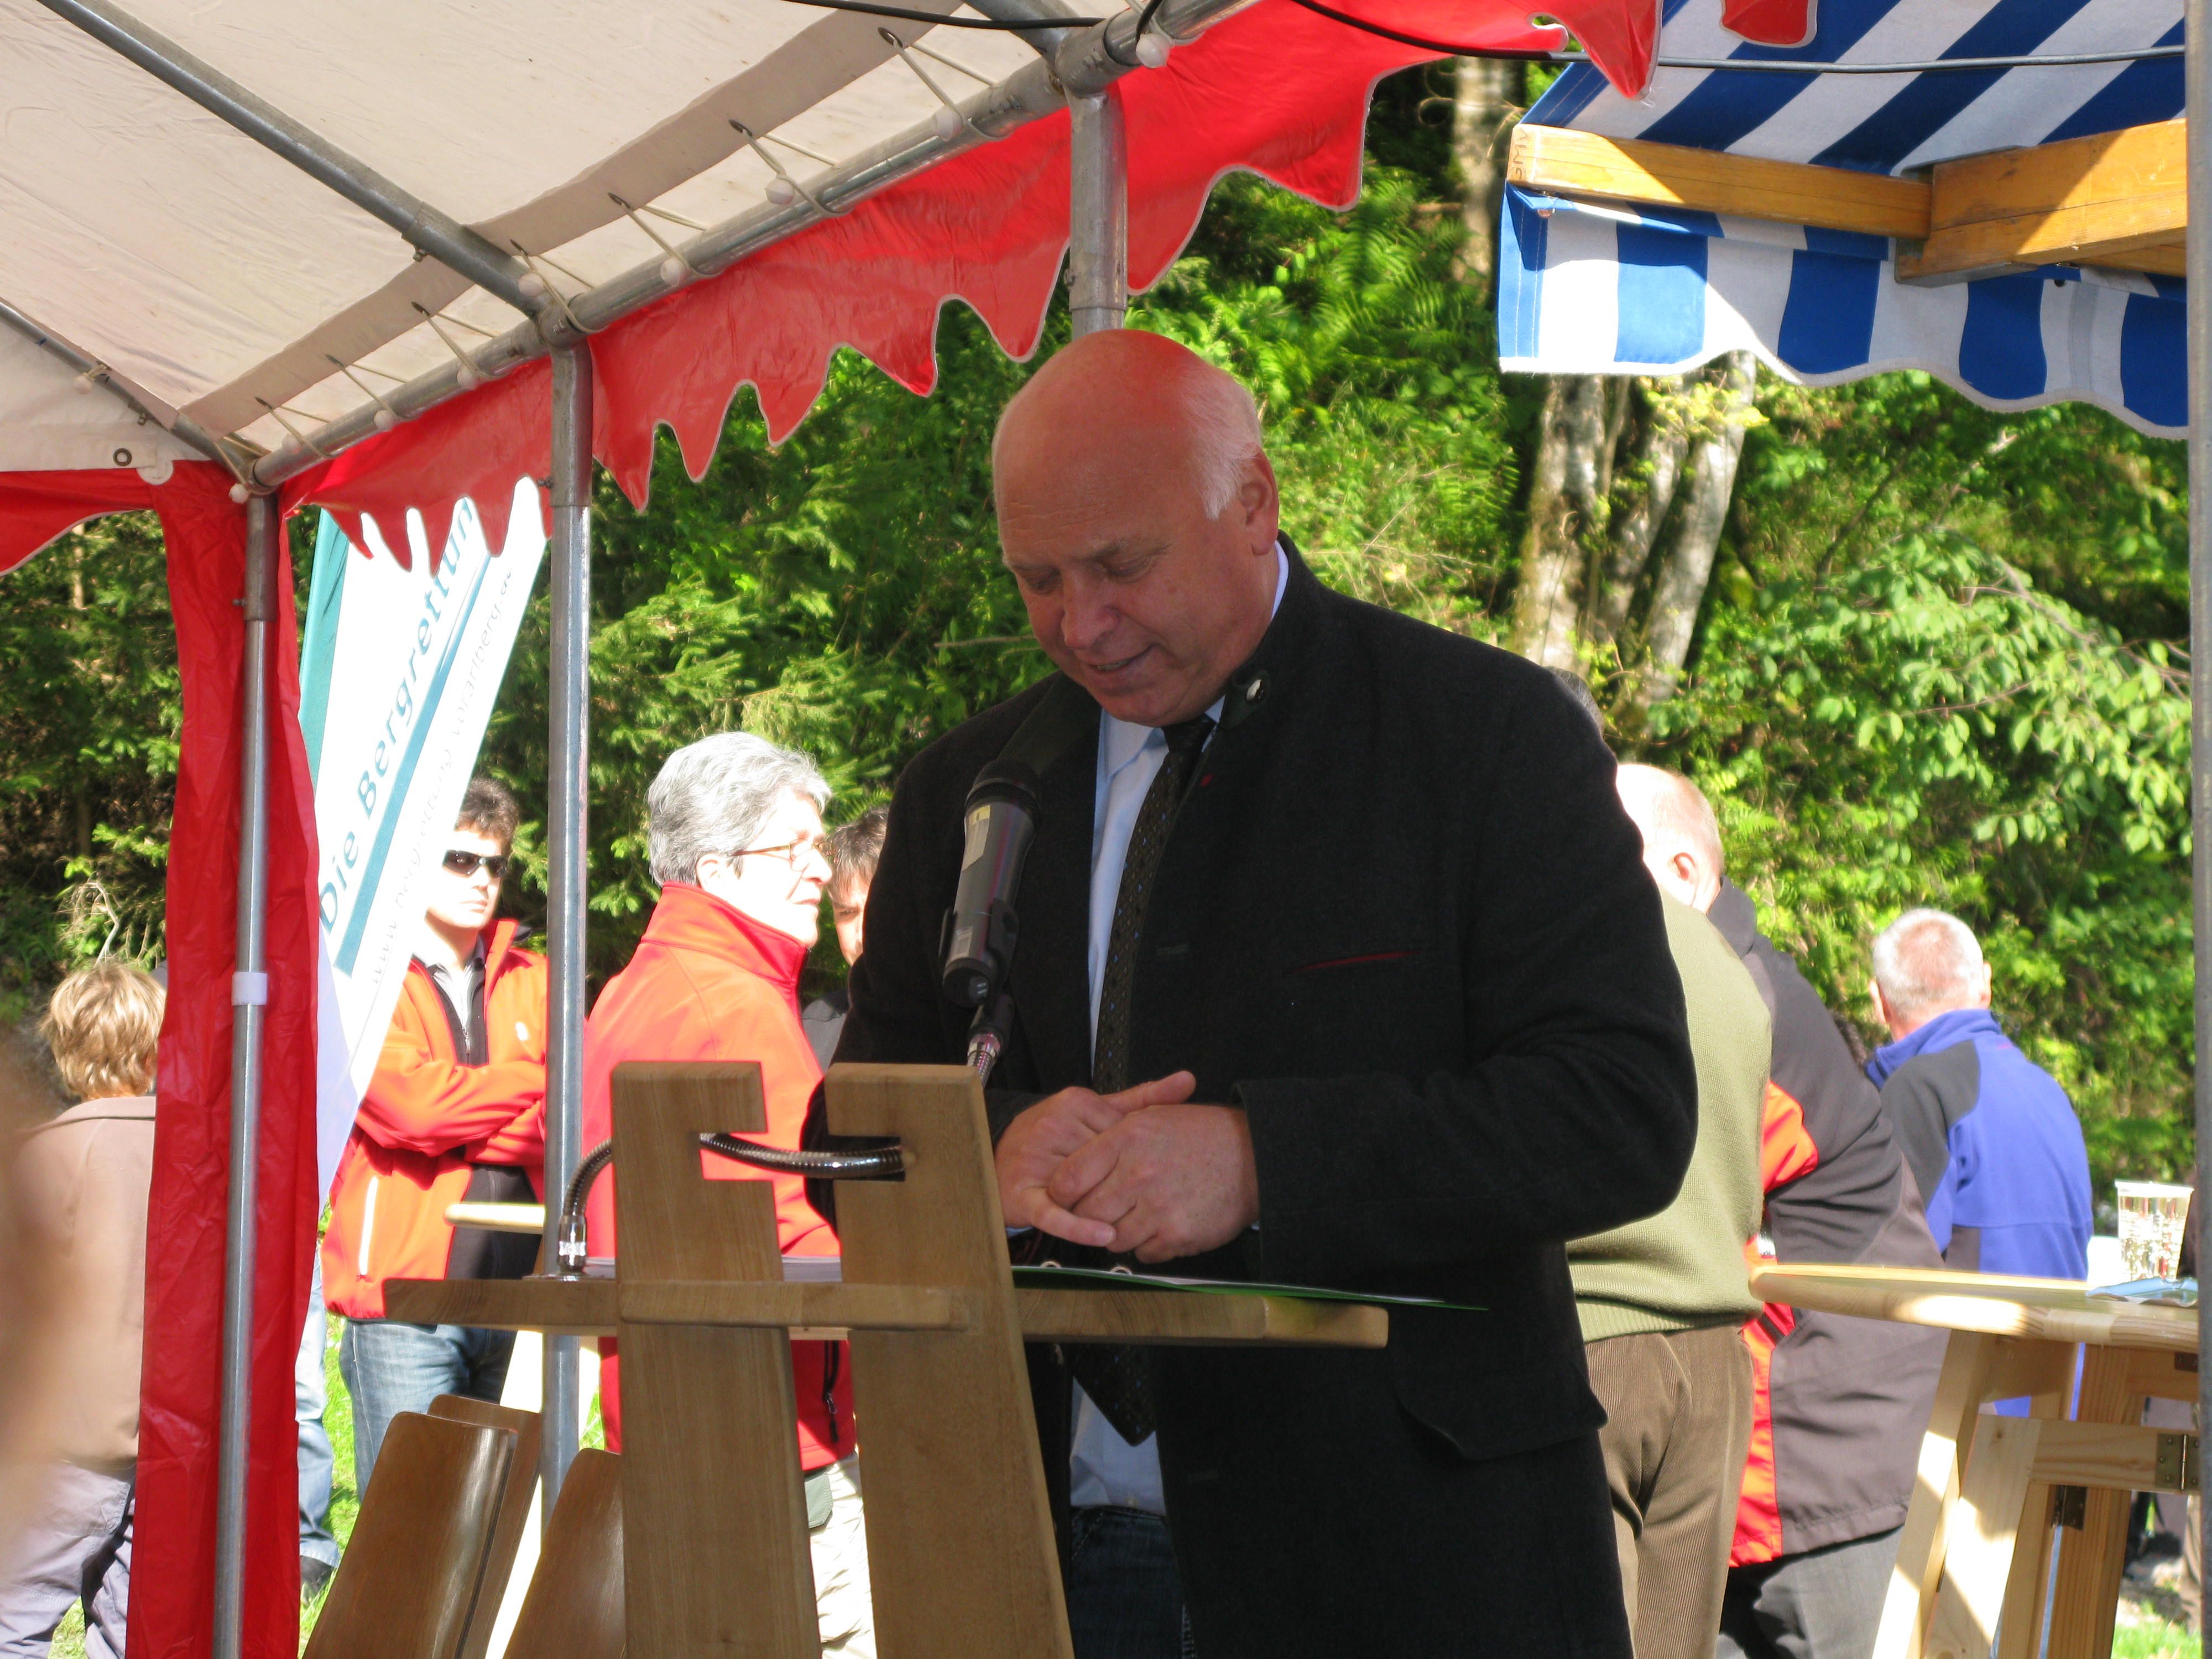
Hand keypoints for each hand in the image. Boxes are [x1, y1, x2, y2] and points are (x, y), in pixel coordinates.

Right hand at [997, 1072, 1196, 1244]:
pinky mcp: (1024, 1194)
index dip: (1137, 1156)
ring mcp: (1036, 1159)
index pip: (1120, 1131)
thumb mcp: (1098, 1113)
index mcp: (1075, 1102)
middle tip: (1147, 1201)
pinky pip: (1055, 1214)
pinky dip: (1080, 1227)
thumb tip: (1189, 1080)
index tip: (1152, 1170)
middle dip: (1125, 1182)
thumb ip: (1143, 1099)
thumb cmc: (1053, 1139)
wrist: (995, 1160)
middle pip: (1105, 1160)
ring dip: (1106, 1207)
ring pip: (1084, 1187)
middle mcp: (1054, 1125)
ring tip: (1134, 1222)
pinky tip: (1106, 1235)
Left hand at [1048, 1103, 1258, 1263]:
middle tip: (1106, 1209)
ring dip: (1120, 1232)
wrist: (1252, 1156)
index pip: (1069, 1178)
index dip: (1062, 1192)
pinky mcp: (1176, 1235)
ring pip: (1113, 1238)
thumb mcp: (1152, 1117)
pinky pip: (1143, 1252)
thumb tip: (1074, 1163)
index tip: (1068, 1196)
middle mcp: (1138, 1173)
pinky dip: (1149, 1244)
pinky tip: (1163, 1224)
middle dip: (1091, 1215)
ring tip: (1139, 1215)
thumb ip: (1111, 1136)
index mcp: (1126, 1138)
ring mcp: (1157, 1207)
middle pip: (1087, 1212)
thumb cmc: (1201, 1135)